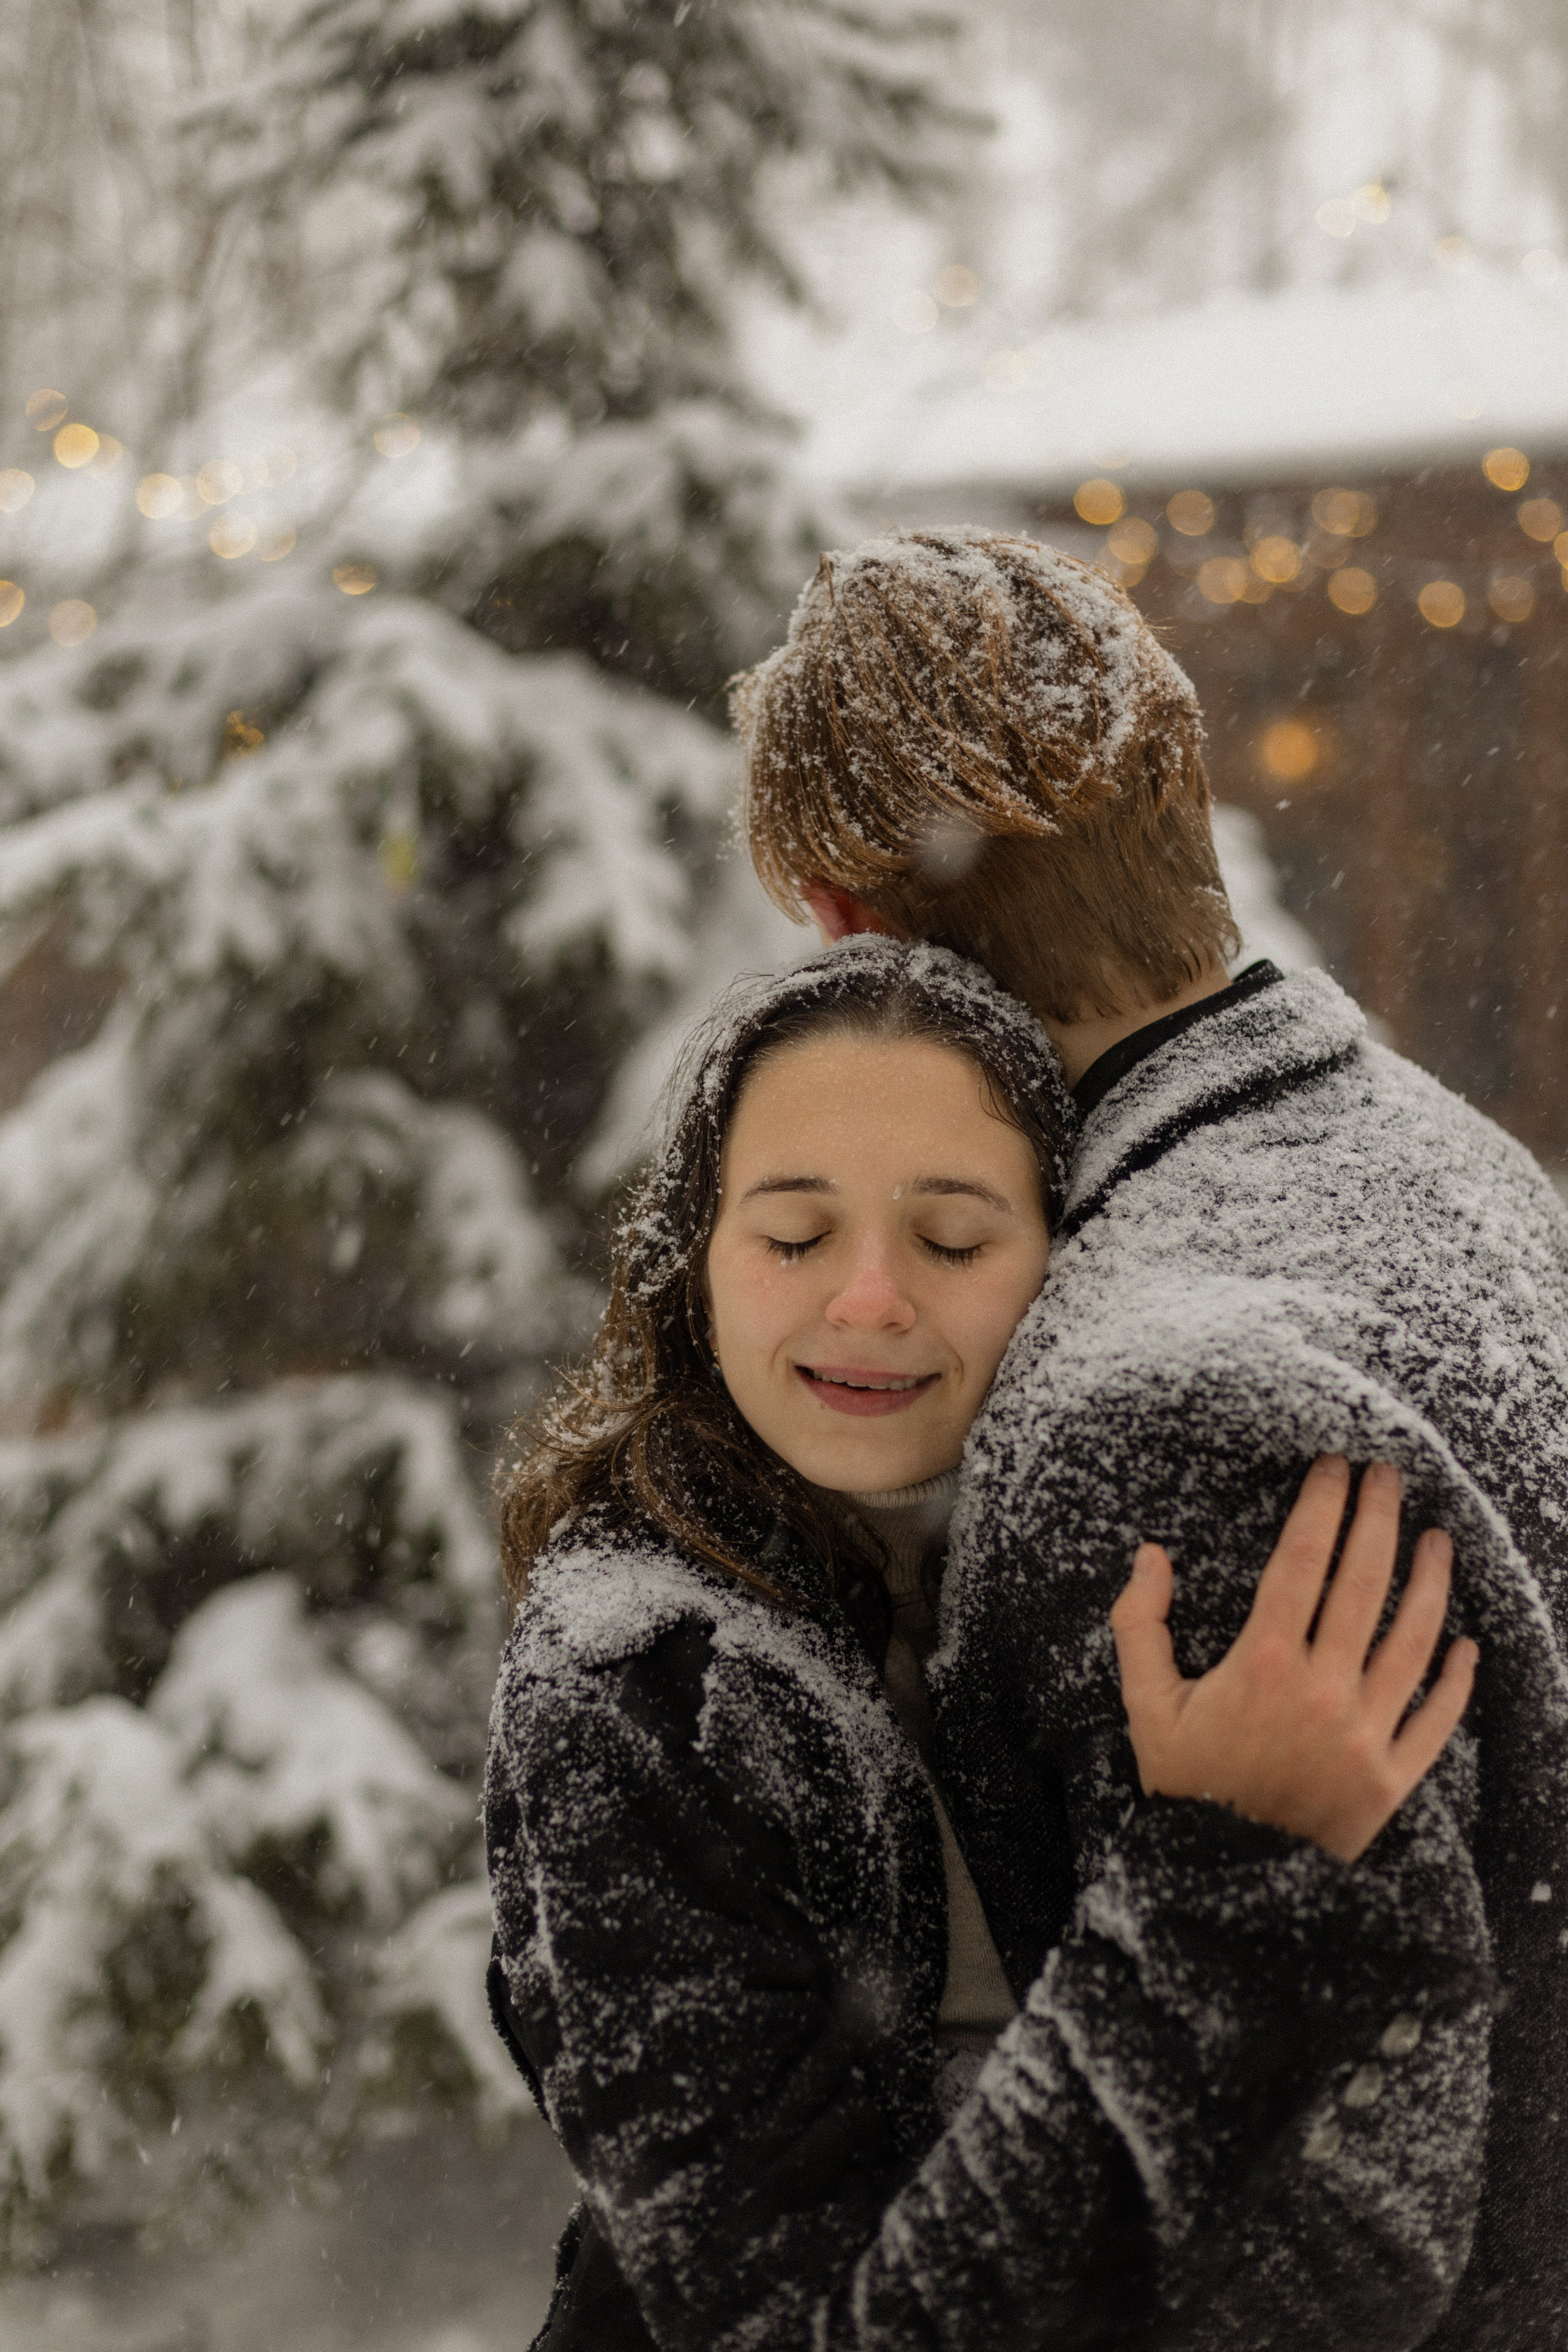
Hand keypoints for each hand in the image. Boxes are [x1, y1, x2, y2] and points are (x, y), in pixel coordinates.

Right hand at [1109, 1457, 1478, 1862]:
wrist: (1222, 1886)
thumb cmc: (1184, 1791)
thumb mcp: (1145, 1707)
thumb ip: (1141, 1626)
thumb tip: (1151, 1555)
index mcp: (1263, 1664)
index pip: (1301, 1561)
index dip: (1321, 1506)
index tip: (1334, 1467)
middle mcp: (1322, 1690)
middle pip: (1363, 1585)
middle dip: (1379, 1520)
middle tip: (1389, 1477)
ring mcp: (1364, 1735)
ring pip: (1411, 1642)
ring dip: (1429, 1583)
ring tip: (1437, 1540)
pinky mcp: (1391, 1779)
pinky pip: (1435, 1720)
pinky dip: (1455, 1681)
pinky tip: (1466, 1645)